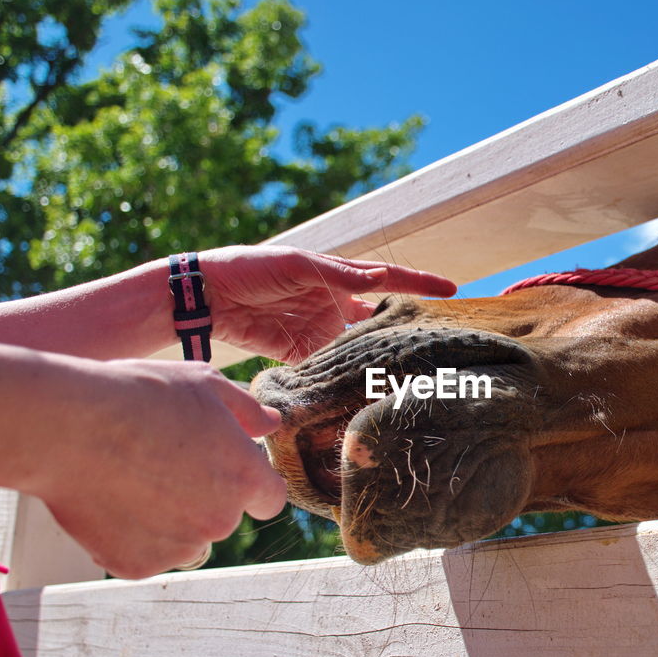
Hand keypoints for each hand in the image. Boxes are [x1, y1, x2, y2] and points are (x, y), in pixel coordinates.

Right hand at [27, 358, 287, 578]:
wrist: (67, 427)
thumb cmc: (137, 395)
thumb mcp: (202, 383)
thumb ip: (245, 409)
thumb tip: (271, 423)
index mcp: (244, 477)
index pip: (269, 499)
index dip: (249, 485)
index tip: (222, 472)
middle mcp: (220, 520)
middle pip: (222, 519)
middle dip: (200, 498)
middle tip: (159, 463)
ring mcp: (178, 547)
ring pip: (183, 540)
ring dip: (167, 522)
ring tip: (129, 480)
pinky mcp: (136, 565)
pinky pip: (143, 555)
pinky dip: (128, 537)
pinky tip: (108, 501)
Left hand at [198, 246, 457, 362]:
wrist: (204, 296)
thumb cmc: (251, 267)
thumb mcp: (296, 263)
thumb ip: (336, 274)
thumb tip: (378, 279)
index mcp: (337, 277)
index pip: (388, 280)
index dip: (420, 284)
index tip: (453, 291)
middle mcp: (334, 305)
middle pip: (378, 321)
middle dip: (403, 334)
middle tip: (436, 349)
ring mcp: (318, 332)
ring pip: (356, 350)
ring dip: (374, 362)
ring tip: (403, 378)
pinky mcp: (298, 355)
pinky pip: (327, 370)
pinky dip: (341, 381)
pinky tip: (358, 393)